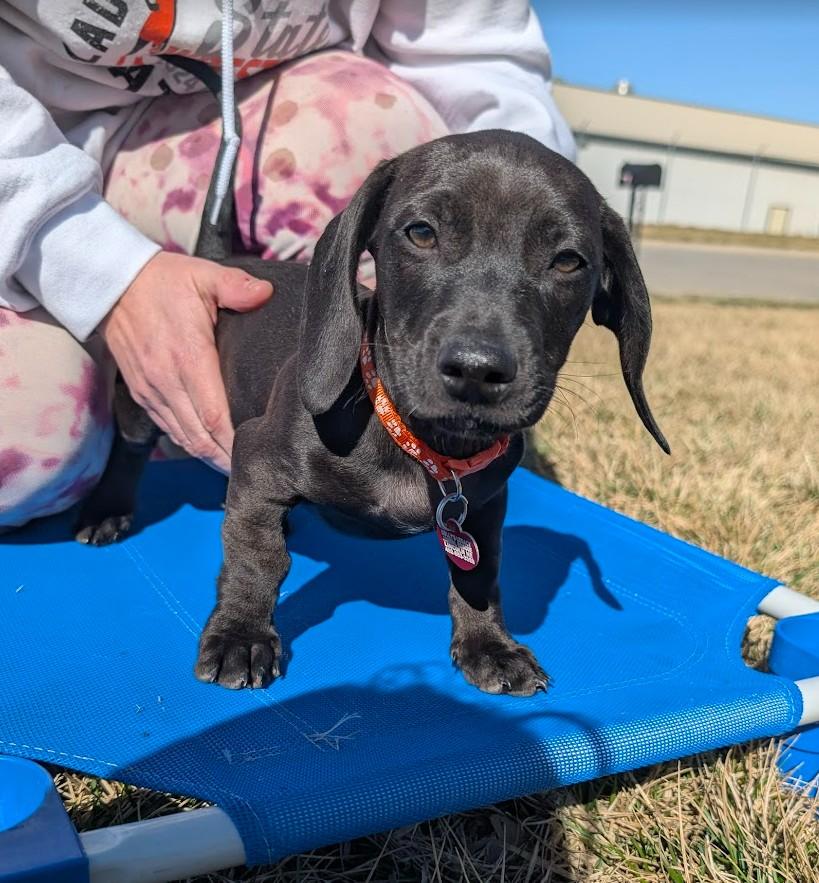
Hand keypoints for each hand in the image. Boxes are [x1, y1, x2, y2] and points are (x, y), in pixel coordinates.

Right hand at [100, 251, 272, 472]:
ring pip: (183, 436)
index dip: (233, 441)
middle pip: (200, 436)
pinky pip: (167, 427)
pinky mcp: (142, 392)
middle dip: (225, 458)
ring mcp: (152, 390)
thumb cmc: (164, 281)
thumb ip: (236, 285)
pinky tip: (207, 449)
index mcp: (188, 357)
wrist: (112, 284)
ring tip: (233, 467)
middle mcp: (167, 381)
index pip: (214, 414)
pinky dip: (188, 442)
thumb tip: (265, 293)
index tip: (254, 456)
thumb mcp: (203, 275)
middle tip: (250, 471)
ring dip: (208, 455)